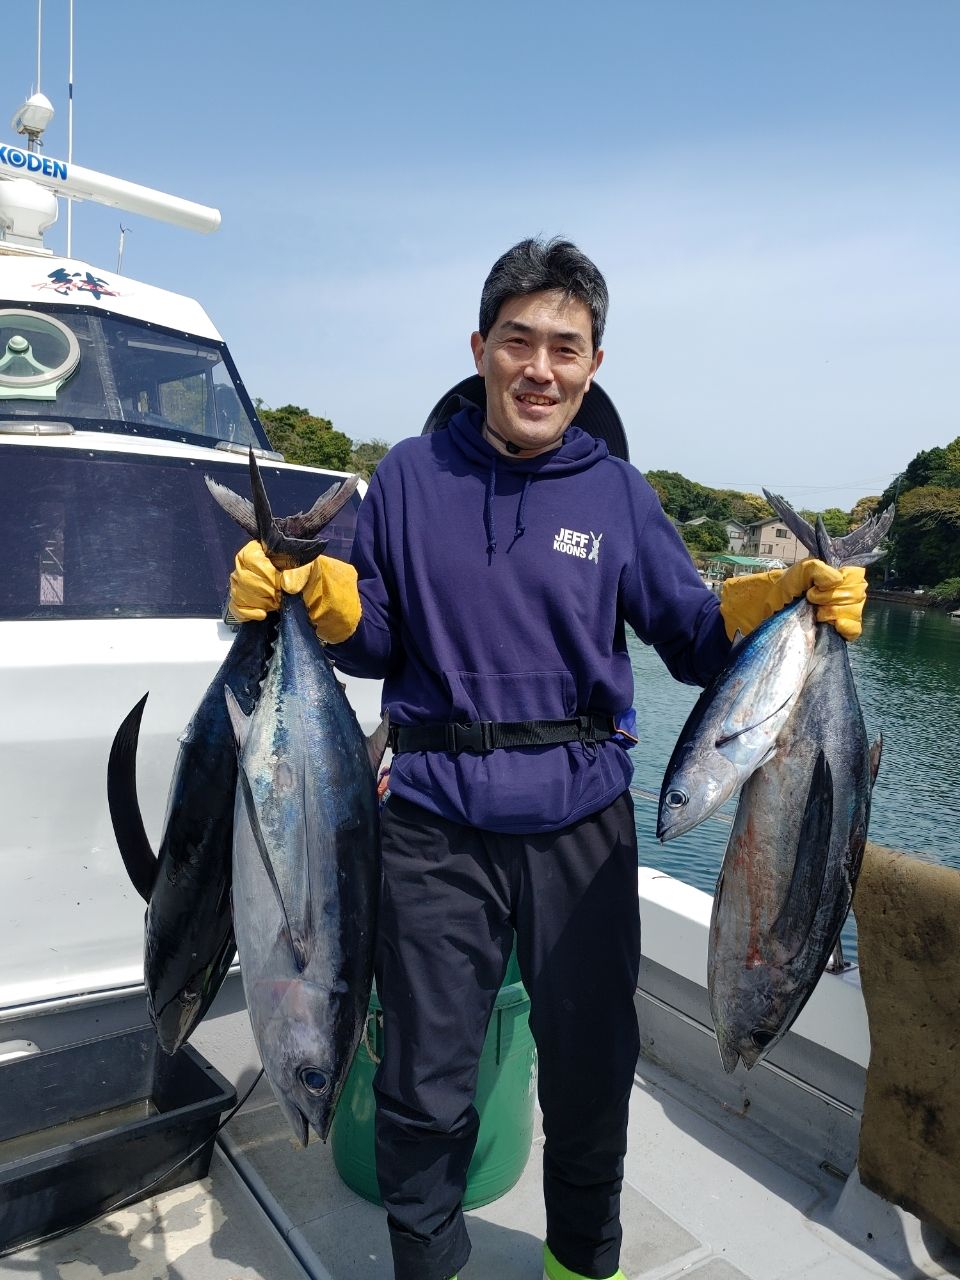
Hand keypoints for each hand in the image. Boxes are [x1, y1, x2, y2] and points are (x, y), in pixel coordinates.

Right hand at [228, 541, 310, 620]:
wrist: (304, 590)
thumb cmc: (301, 574)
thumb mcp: (306, 567)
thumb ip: (297, 573)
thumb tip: (287, 585)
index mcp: (256, 550)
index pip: (251, 558)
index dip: (266, 572)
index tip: (280, 583)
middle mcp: (242, 565)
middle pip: (244, 578)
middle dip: (267, 590)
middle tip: (281, 595)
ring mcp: (238, 584)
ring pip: (240, 594)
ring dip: (262, 602)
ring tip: (276, 602)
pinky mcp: (239, 602)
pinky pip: (237, 608)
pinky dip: (251, 613)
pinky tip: (264, 613)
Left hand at [720, 558, 866, 641]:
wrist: (769, 612)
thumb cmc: (784, 589)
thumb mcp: (800, 572)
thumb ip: (818, 570)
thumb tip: (836, 581)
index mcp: (837, 577)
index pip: (856, 576)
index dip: (841, 582)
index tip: (817, 588)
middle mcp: (843, 594)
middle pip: (856, 594)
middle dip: (833, 598)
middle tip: (811, 600)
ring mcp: (842, 613)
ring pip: (855, 611)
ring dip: (834, 612)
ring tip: (816, 613)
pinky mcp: (838, 631)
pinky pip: (855, 630)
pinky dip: (847, 627)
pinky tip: (834, 625)